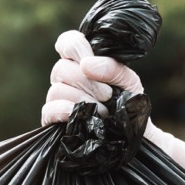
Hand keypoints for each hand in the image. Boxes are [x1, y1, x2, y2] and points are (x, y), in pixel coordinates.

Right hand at [41, 30, 184, 174]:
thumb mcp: (130, 83)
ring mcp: (57, 101)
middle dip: (87, 82)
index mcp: (83, 65)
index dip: (74, 47)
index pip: (67, 43)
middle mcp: (66, 81)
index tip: (89, 60)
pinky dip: (65, 110)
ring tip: (103, 113)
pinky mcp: (52, 123)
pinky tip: (80, 116)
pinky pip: (50, 110)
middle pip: (61, 68)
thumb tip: (87, 64)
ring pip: (56, 89)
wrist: (135, 140)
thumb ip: (113, 68)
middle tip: (108, 95)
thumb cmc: (130, 109)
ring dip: (82, 99)